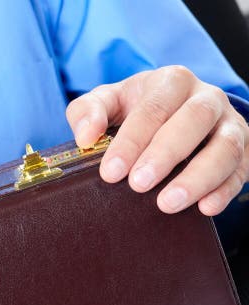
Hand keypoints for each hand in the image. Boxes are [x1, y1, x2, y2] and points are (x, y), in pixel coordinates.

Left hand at [66, 66, 248, 215]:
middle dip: (165, 154)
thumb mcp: (108, 102)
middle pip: (194, 120)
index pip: (153, 108)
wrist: (174, 112)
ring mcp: (229, 124)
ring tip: (168, 203)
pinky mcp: (244, 150)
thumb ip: (88, 112)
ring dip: (198, 177)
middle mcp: (206, 98)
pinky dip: (225, 190)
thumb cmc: (134, 109)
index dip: (131, 141)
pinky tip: (205, 209)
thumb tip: (85, 137)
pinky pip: (242, 169)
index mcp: (171, 82)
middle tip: (138, 184)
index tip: (110, 172)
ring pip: (225, 146)